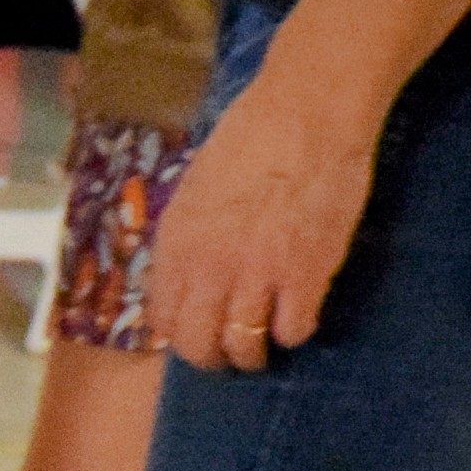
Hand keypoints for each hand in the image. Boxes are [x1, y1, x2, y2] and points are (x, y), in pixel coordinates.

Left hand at [138, 61, 379, 374]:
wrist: (306, 113)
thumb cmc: (253, 138)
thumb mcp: (197, 189)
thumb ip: (190, 238)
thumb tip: (195, 276)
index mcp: (177, 243)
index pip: (164, 319)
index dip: (184, 331)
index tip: (203, 327)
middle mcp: (208, 266)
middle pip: (199, 346)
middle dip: (216, 357)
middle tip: (235, 350)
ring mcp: (257, 274)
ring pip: (244, 347)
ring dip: (256, 352)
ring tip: (269, 339)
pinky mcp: (305, 274)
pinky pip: (294, 331)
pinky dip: (296, 329)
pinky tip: (300, 309)